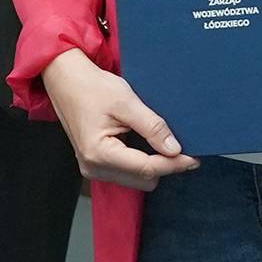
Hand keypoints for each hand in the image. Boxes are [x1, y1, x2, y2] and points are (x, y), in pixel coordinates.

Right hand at [44, 48, 199, 190]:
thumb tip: (174, 149)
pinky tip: (146, 144)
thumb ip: (152, 127)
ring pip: (136, 179)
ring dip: (153, 164)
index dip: (174, 164)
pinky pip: (126, 172)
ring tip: (161, 141)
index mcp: (99, 153)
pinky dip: (140, 162)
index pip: (147, 168)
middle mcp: (94, 167)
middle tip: (180, 145)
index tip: (194, 158)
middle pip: (143, 179)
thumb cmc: (92, 87)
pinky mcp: (95, 164)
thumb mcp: (126, 102)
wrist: (66, 81)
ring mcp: (92, 168)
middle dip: (164, 165)